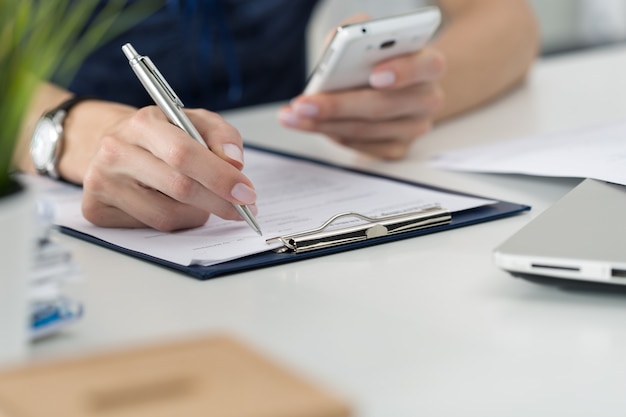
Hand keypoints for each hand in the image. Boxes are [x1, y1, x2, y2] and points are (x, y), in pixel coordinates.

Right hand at [59, 101, 256, 230]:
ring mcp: (101, 183)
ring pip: (167, 215)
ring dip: (197, 213)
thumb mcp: (193, 121)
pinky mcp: (96, 209)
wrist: (113, 146)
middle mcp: (115, 152)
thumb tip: (235, 162)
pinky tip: (174, 205)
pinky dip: (175, 221)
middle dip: (219, 201)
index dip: (220, 176)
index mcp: (142, 123)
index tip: (247, 192)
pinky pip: (151, 227)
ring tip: (204, 201)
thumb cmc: (160, 135)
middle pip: (178, 187)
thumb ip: (221, 135)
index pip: (184, 153)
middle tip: (242, 209)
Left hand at [278, 46, 445, 158]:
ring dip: (325, 124)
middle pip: (382, 106)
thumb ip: (355, 34)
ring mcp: (414, 128)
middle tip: (304, 104)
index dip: (402, 71)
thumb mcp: (369, 37)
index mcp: (429, 64)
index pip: (425, 66)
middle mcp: (427, 99)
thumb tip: (335, 48)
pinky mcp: (398, 148)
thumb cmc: (379, 58)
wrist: (394, 86)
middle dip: (338, 106)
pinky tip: (312, 125)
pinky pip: (362, 146)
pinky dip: (334, 135)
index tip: (374, 75)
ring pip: (366, 130)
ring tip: (294, 115)